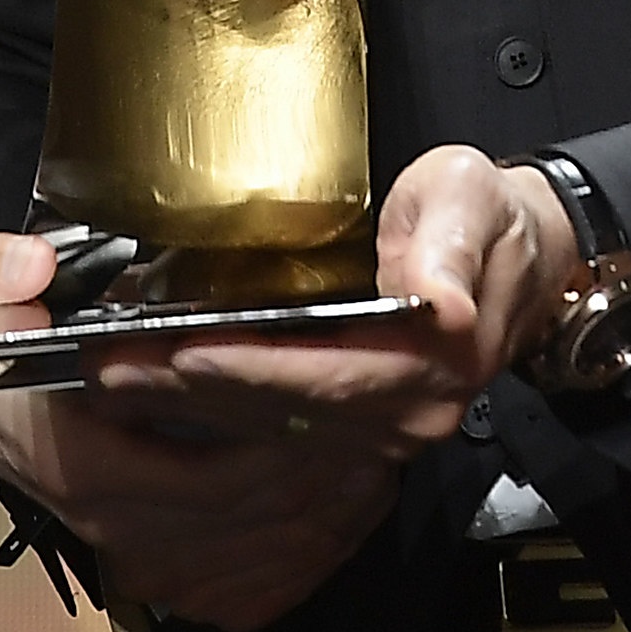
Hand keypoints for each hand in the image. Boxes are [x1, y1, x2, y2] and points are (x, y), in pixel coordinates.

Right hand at [0, 234, 421, 631]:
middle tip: (394, 424)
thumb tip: (25, 266)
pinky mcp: (152, 559)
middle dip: (326, 475)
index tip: (343, 403)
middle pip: (250, 517)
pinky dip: (302, 552)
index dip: (282, 443)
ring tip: (387, 459)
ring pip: (256, 553)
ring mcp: (134, 550)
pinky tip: (345, 508)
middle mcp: (115, 523)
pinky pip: (244, 579)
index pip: (209, 474)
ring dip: (327, 515)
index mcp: (83, 463)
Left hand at [112, 145, 573, 445]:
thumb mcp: (471, 199)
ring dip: (190, 407)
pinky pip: (280, 430)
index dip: (252, 369)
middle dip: (193, 392)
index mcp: (435, 361)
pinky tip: (158, 392)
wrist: (522, 255)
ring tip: (113, 377)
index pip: (326, 375)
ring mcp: (384, 431)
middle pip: (286, 410)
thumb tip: (441, 301)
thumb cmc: (487, 217)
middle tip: (108, 364)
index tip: (183, 354)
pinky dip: (217, 413)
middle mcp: (408, 414)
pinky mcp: (361, 429)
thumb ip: (450, 244)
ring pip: (273, 428)